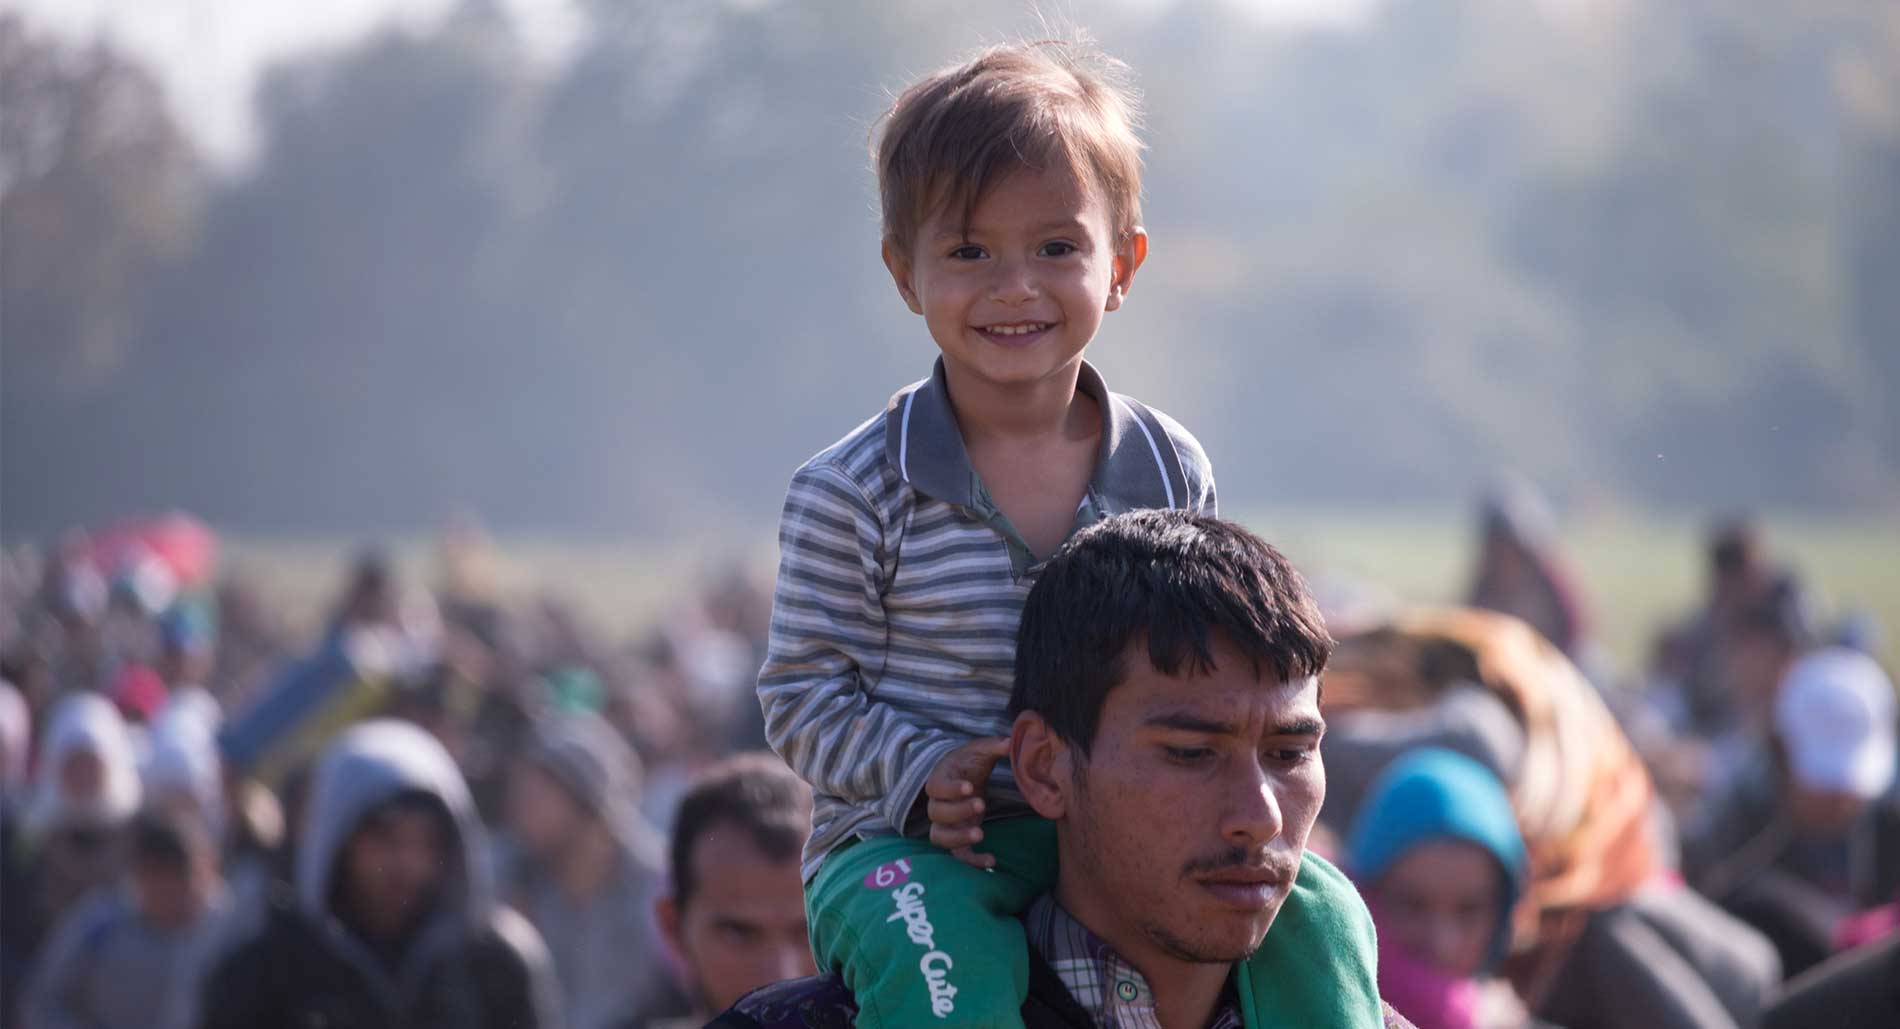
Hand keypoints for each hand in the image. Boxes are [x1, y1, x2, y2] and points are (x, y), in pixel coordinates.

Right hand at [924, 736, 1010, 868]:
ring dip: (957, 838)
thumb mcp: (980, 751)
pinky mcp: (956, 838)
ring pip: (940, 836)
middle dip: (958, 811)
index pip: (936, 787)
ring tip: (980, 833)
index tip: (969, 787)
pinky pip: (957, 854)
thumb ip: (993, 746)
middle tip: (981, 804)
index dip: (950, 789)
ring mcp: (945, 824)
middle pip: (937, 813)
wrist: (964, 777)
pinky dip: (971, 861)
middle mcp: (937, 804)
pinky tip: (991, 860)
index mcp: (940, 780)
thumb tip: (1010, 741)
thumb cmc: (970, 763)